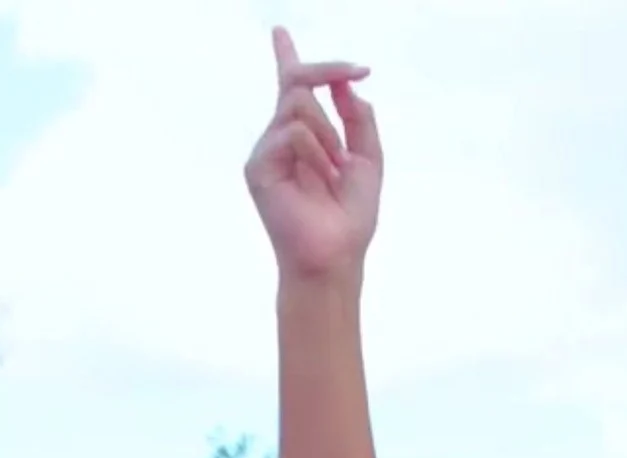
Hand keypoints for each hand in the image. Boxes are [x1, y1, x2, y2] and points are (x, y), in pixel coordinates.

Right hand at [246, 27, 378, 283]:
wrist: (335, 255)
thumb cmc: (349, 217)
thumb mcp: (368, 160)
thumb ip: (358, 120)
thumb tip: (348, 84)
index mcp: (306, 137)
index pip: (291, 89)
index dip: (287, 59)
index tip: (280, 33)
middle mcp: (281, 139)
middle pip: (298, 83)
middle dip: (329, 70)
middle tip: (358, 71)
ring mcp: (267, 151)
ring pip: (299, 105)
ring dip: (329, 133)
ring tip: (332, 170)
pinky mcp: (258, 167)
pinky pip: (292, 133)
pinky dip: (316, 152)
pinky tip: (319, 178)